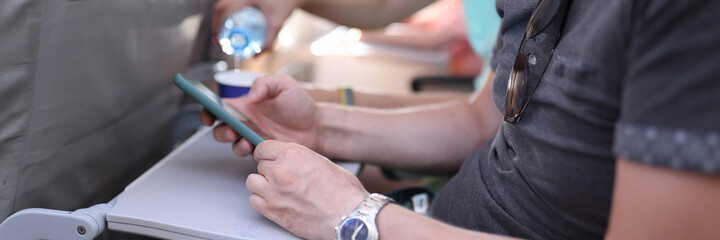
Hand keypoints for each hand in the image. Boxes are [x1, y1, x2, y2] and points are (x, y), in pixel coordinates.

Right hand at [200, 75, 321, 156]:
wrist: (317, 126)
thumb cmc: (300, 104)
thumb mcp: (283, 85)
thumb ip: (264, 84)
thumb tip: (250, 96)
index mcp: (246, 103)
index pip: (220, 106)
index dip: (208, 111)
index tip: (207, 116)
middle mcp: (246, 121)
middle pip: (220, 128)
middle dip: (220, 131)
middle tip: (230, 130)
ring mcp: (253, 136)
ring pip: (232, 143)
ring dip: (233, 143)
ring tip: (244, 140)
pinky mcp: (262, 150)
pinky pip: (248, 153)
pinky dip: (247, 151)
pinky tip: (255, 146)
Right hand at [212, 0, 303, 49]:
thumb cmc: (285, 5)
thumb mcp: (277, 23)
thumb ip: (268, 41)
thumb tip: (256, 56)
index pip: (225, 10)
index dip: (217, 25)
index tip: (219, 40)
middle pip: (220, 7)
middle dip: (216, 24)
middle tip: (218, 40)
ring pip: (223, 5)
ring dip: (219, 20)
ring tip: (221, 35)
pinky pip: (229, 4)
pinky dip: (225, 15)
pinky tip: (227, 26)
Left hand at [247, 140, 368, 239]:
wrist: (349, 217)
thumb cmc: (343, 192)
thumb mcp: (322, 162)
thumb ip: (298, 159)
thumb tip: (286, 159)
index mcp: (293, 154)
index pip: (263, 148)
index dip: (269, 154)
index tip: (271, 159)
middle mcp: (281, 171)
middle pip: (259, 165)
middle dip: (269, 170)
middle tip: (283, 177)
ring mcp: (274, 193)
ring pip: (252, 182)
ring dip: (263, 184)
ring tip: (277, 188)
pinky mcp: (273, 212)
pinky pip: (254, 201)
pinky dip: (262, 201)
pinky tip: (275, 201)